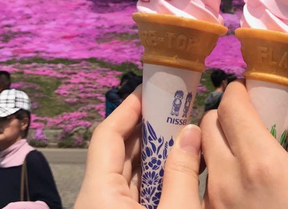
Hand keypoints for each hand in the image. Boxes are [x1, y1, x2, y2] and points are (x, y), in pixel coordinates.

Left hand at [74, 87, 201, 208]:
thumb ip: (183, 173)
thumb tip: (191, 133)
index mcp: (99, 193)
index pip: (106, 136)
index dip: (128, 109)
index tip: (150, 90)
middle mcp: (95, 199)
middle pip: (117, 152)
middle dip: (148, 130)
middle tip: (175, 110)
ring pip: (125, 173)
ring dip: (153, 154)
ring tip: (182, 134)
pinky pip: (131, 192)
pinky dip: (153, 178)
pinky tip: (178, 169)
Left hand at [200, 81, 287, 208]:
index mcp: (263, 167)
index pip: (233, 107)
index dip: (239, 92)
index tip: (251, 90)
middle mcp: (227, 181)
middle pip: (211, 125)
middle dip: (227, 113)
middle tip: (250, 119)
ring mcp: (212, 205)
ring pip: (202, 154)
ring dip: (217, 142)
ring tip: (242, 149)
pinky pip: (199, 186)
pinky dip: (211, 172)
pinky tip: (232, 180)